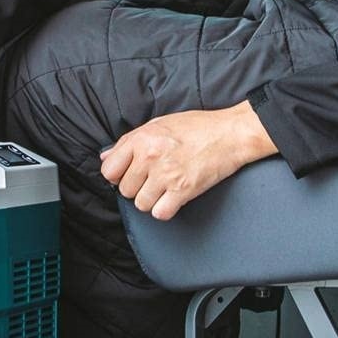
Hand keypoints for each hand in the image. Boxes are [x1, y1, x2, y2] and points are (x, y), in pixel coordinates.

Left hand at [99, 103, 275, 220]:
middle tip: (153, 179)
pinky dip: (165, 210)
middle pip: (125, 190)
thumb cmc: (198, 127)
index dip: (117, 175)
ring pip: (141, 204)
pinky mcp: (183, 191)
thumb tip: (106, 156)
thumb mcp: (159, 124)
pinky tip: (173, 198)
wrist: (230, 134)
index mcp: (142, 139)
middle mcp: (150, 157)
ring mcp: (166, 175)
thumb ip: (130, 141)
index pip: (109, 170)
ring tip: (164, 188)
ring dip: (151, 200)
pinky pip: (160, 213)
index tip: (129, 174)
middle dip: (137, 188)